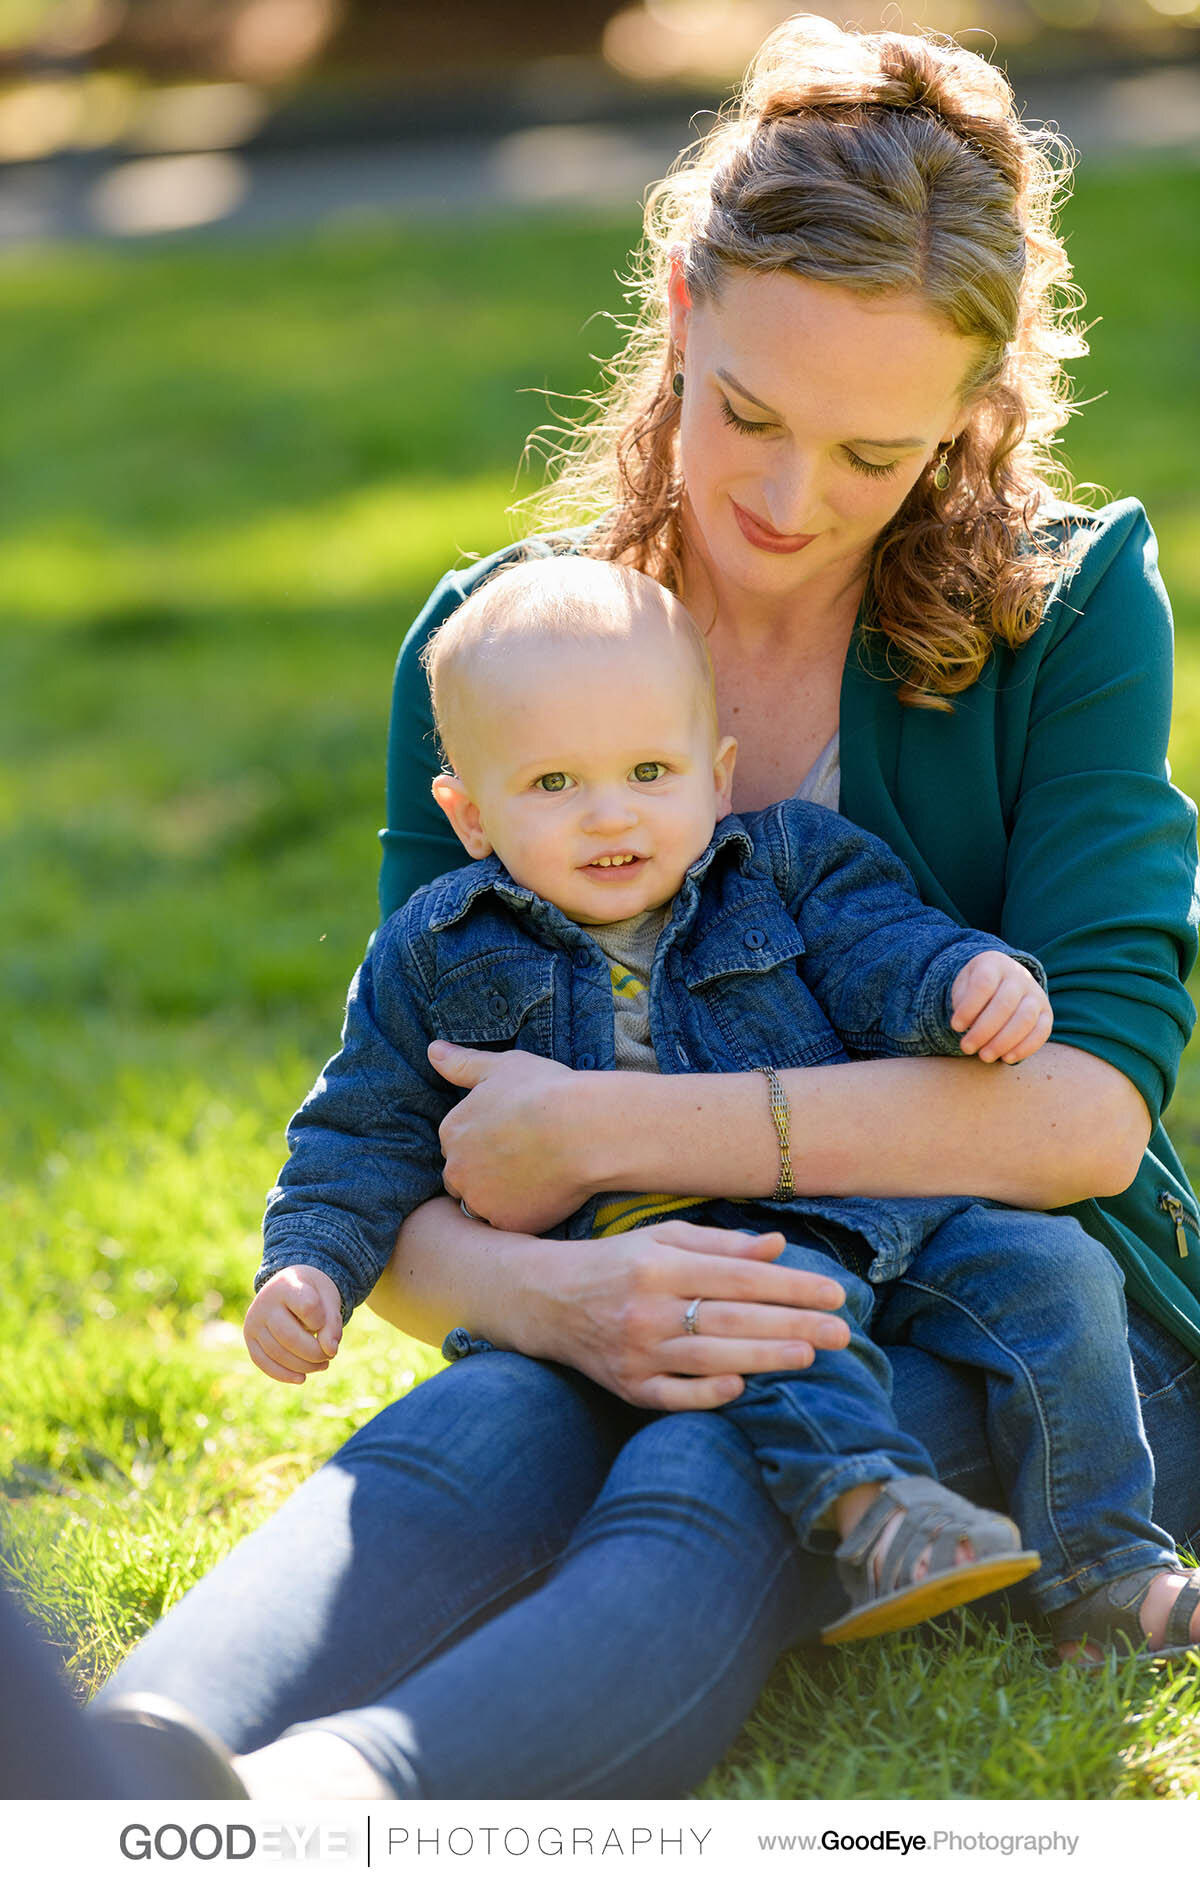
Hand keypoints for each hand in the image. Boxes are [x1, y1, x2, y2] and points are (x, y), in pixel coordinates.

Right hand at [243, 1265, 342, 1384]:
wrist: (288, 1285)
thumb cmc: (312, 1294)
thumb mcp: (328, 1300)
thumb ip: (332, 1324)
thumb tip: (330, 1352)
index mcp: (288, 1285)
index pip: (307, 1307)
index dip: (322, 1322)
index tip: (325, 1322)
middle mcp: (265, 1303)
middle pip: (289, 1337)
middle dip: (314, 1353)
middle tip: (330, 1356)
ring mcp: (254, 1321)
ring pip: (277, 1353)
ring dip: (304, 1366)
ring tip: (322, 1364)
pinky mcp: (250, 1338)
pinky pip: (262, 1362)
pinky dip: (283, 1374)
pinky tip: (301, 1378)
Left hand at [428, 1041, 595, 1231]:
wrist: (583, 1128)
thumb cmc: (544, 1091)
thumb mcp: (501, 1066)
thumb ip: (462, 1063)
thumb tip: (432, 1050)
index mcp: (452, 1132)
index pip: (457, 1145)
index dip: (485, 1142)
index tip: (511, 1137)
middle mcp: (457, 1169)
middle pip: (464, 1178)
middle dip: (486, 1173)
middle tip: (525, 1160)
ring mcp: (480, 1200)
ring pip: (484, 1204)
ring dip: (502, 1197)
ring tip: (537, 1178)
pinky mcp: (506, 1223)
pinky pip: (509, 1225)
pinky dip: (523, 1215)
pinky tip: (546, 1195)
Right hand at [539, 1220, 850, 1411]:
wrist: (545, 1299)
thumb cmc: (616, 1263)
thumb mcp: (662, 1239)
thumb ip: (721, 1245)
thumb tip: (777, 1247)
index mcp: (660, 1265)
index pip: (738, 1277)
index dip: (790, 1285)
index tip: (834, 1292)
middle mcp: (647, 1307)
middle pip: (731, 1319)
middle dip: (791, 1324)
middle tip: (840, 1332)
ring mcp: (635, 1350)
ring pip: (708, 1358)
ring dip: (762, 1358)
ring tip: (808, 1355)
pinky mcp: (625, 1385)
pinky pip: (671, 1396)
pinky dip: (706, 1394)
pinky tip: (742, 1389)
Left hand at [951, 952, 1052, 1064]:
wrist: (1004, 980)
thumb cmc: (978, 987)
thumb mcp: (964, 985)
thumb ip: (963, 1001)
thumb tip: (969, 1026)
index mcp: (995, 964)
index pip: (984, 984)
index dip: (969, 1008)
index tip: (955, 1027)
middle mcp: (1019, 977)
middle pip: (1004, 1004)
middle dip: (983, 1031)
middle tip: (966, 1048)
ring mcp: (1036, 994)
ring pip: (1025, 1019)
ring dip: (1003, 1042)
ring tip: (985, 1056)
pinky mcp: (1046, 1013)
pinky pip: (1042, 1031)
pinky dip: (1025, 1048)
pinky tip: (1007, 1058)